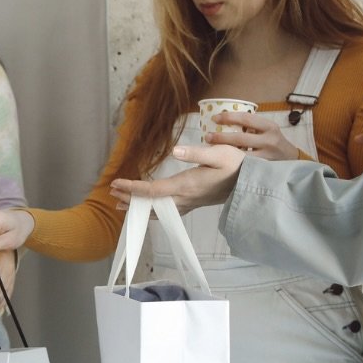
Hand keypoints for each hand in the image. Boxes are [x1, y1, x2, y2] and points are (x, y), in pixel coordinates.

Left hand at [110, 144, 245, 213]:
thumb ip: (197, 152)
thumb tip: (176, 150)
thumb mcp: (220, 153)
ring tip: (122, 205)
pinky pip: (167, 212)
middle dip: (130, 199)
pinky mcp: (193, 203)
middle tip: (111, 194)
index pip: (153, 190)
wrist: (251, 183)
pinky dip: (152, 211)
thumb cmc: (237, 165)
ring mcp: (189, 203)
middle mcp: (185, 198)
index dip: (132, 188)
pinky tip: (148, 208)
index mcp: (187, 185)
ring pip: (157, 211)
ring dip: (139, 207)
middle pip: (150, 203)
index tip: (116, 183)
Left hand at [206, 111, 299, 159]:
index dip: (229, 117)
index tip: (215, 118)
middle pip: (240, 138)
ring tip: (209, 149)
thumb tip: (225, 119)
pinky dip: (232, 161)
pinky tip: (221, 160)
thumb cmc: (273, 142)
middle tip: (207, 136)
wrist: (292, 160)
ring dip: (223, 151)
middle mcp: (269, 140)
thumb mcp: (267, 130)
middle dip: (221, 137)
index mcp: (269, 126)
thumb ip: (251, 126)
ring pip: (240, 153)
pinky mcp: (262, 169)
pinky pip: (243, 164)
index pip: (246, 118)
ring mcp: (266, 156)